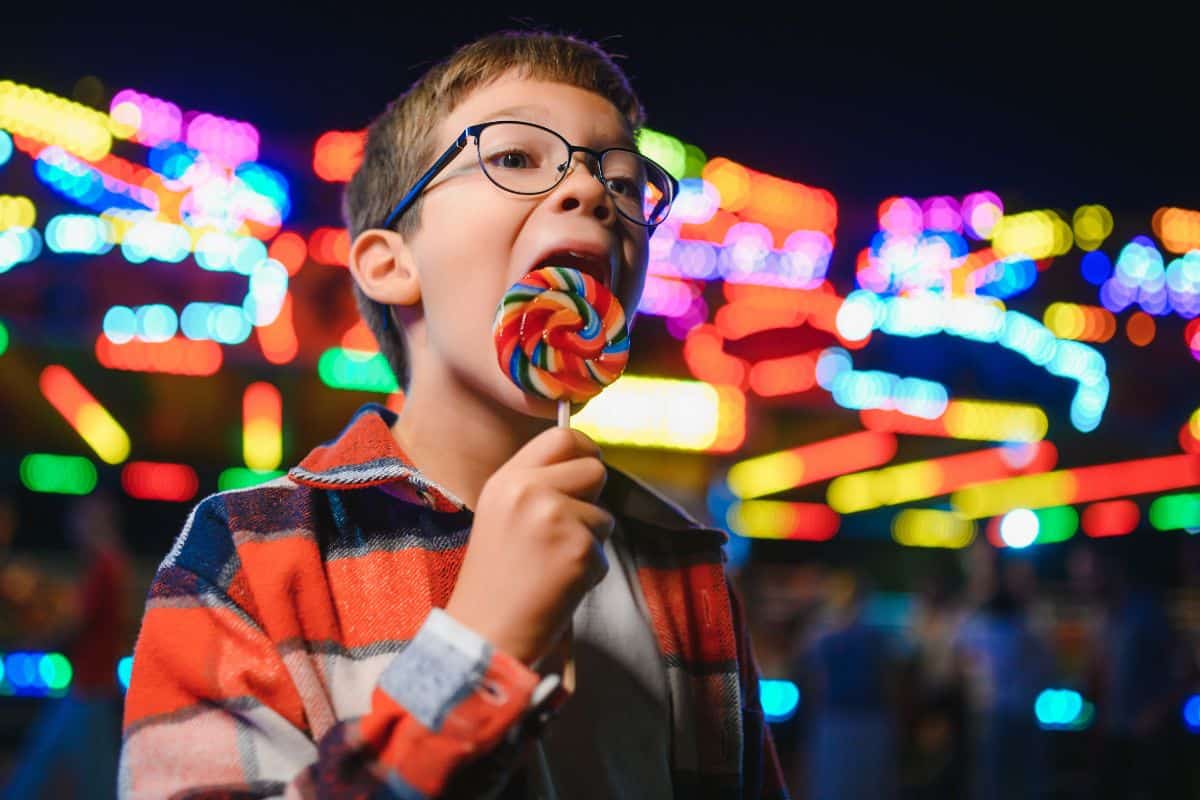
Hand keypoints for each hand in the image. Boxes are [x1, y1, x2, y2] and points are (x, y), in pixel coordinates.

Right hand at [444, 427, 612, 665]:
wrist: (487, 632)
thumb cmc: (497, 580)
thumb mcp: (501, 514)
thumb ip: (537, 486)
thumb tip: (587, 466)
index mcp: (507, 479)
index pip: (562, 436)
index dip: (585, 450)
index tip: (588, 466)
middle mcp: (530, 491)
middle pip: (594, 469)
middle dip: (592, 499)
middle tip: (566, 530)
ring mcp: (556, 518)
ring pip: (604, 515)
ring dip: (589, 541)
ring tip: (552, 565)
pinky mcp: (579, 550)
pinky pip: (604, 551)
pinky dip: (589, 571)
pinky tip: (559, 585)